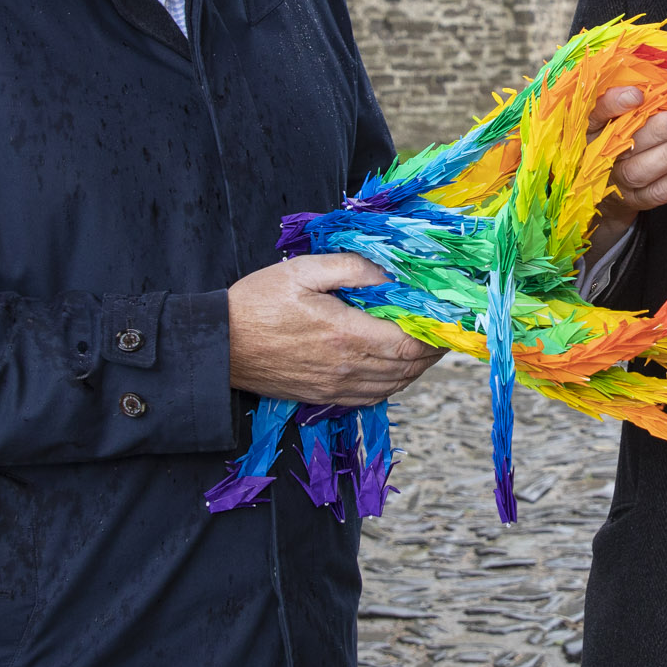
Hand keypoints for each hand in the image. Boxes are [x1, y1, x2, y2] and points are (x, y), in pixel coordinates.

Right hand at [225, 253, 440, 405]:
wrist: (219, 344)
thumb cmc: (258, 302)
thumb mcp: (303, 270)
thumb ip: (352, 268)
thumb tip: (391, 272)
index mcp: (346, 334)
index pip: (410, 343)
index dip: (436, 334)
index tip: (448, 318)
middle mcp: (346, 367)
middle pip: (408, 367)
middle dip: (433, 350)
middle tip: (445, 330)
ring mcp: (335, 387)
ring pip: (393, 385)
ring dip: (416, 368)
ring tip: (426, 347)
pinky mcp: (323, 396)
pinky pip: (371, 398)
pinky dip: (393, 384)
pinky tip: (395, 368)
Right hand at [585, 83, 666, 256]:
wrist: (606, 191)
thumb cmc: (617, 138)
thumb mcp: (615, 117)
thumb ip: (635, 100)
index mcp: (590, 129)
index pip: (595, 114)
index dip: (613, 104)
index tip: (637, 94)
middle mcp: (598, 156)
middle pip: (623, 143)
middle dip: (657, 131)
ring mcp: (616, 182)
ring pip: (641, 170)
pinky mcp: (635, 200)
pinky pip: (658, 192)